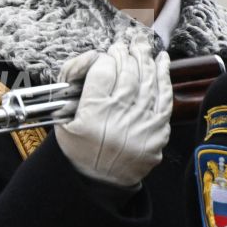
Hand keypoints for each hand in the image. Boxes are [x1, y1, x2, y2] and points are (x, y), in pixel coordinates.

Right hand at [54, 33, 170, 186]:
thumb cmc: (79, 148)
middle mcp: (118, 118)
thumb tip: (94, 58)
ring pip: (147, 80)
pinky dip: (164, 76)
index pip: (102, 71)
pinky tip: (161, 60)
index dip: (105, 57)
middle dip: (125, 53)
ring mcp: (141, 125)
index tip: (106, 54)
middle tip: (124, 45)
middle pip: (126, 72)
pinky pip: (164, 97)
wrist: (100, 182)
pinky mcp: (157, 132)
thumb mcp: (62, 118)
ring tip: (141, 46)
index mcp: (92, 115)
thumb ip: (73, 86)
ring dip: (144, 58)